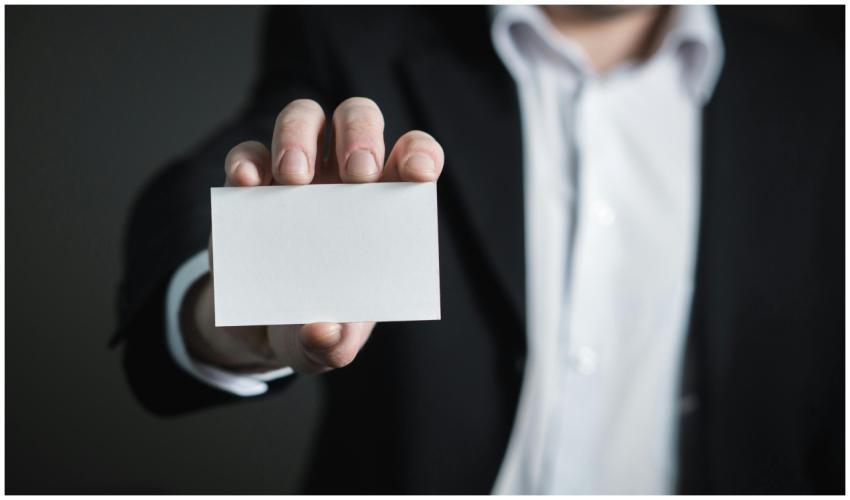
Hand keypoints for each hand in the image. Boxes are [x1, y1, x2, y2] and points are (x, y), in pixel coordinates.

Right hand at [181, 97, 444, 374]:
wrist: (262, 328)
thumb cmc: (315, 323)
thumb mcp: (328, 345)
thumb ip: (334, 344)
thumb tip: (324, 331)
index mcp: (383, 205)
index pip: (413, 157)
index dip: (420, 154)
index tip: (418, 174)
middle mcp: (343, 177)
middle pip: (358, 119)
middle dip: (361, 136)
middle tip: (357, 176)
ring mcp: (295, 174)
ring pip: (304, 118)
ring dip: (300, 137)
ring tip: (295, 180)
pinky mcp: (250, 184)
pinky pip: (248, 153)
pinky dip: (247, 161)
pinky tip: (248, 183)